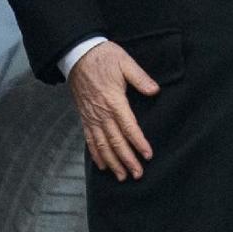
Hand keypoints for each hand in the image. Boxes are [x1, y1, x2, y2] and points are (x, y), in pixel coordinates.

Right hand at [67, 42, 159, 180]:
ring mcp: (91, 117)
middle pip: (116, 141)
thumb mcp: (125, 62)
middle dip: (127, 160)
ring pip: (102, 145)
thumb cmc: (103, 57)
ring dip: (113, 162)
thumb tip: (155, 90)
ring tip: (122, 176)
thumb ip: (140, 78)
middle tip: (138, 174)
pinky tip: (103, 166)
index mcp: (114, 101)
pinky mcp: (85, 117)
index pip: (129, 127)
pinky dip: (96, 154)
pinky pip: (90, 140)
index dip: (138, 143)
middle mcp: (102, 113)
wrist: (77, 54)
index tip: (148, 155)